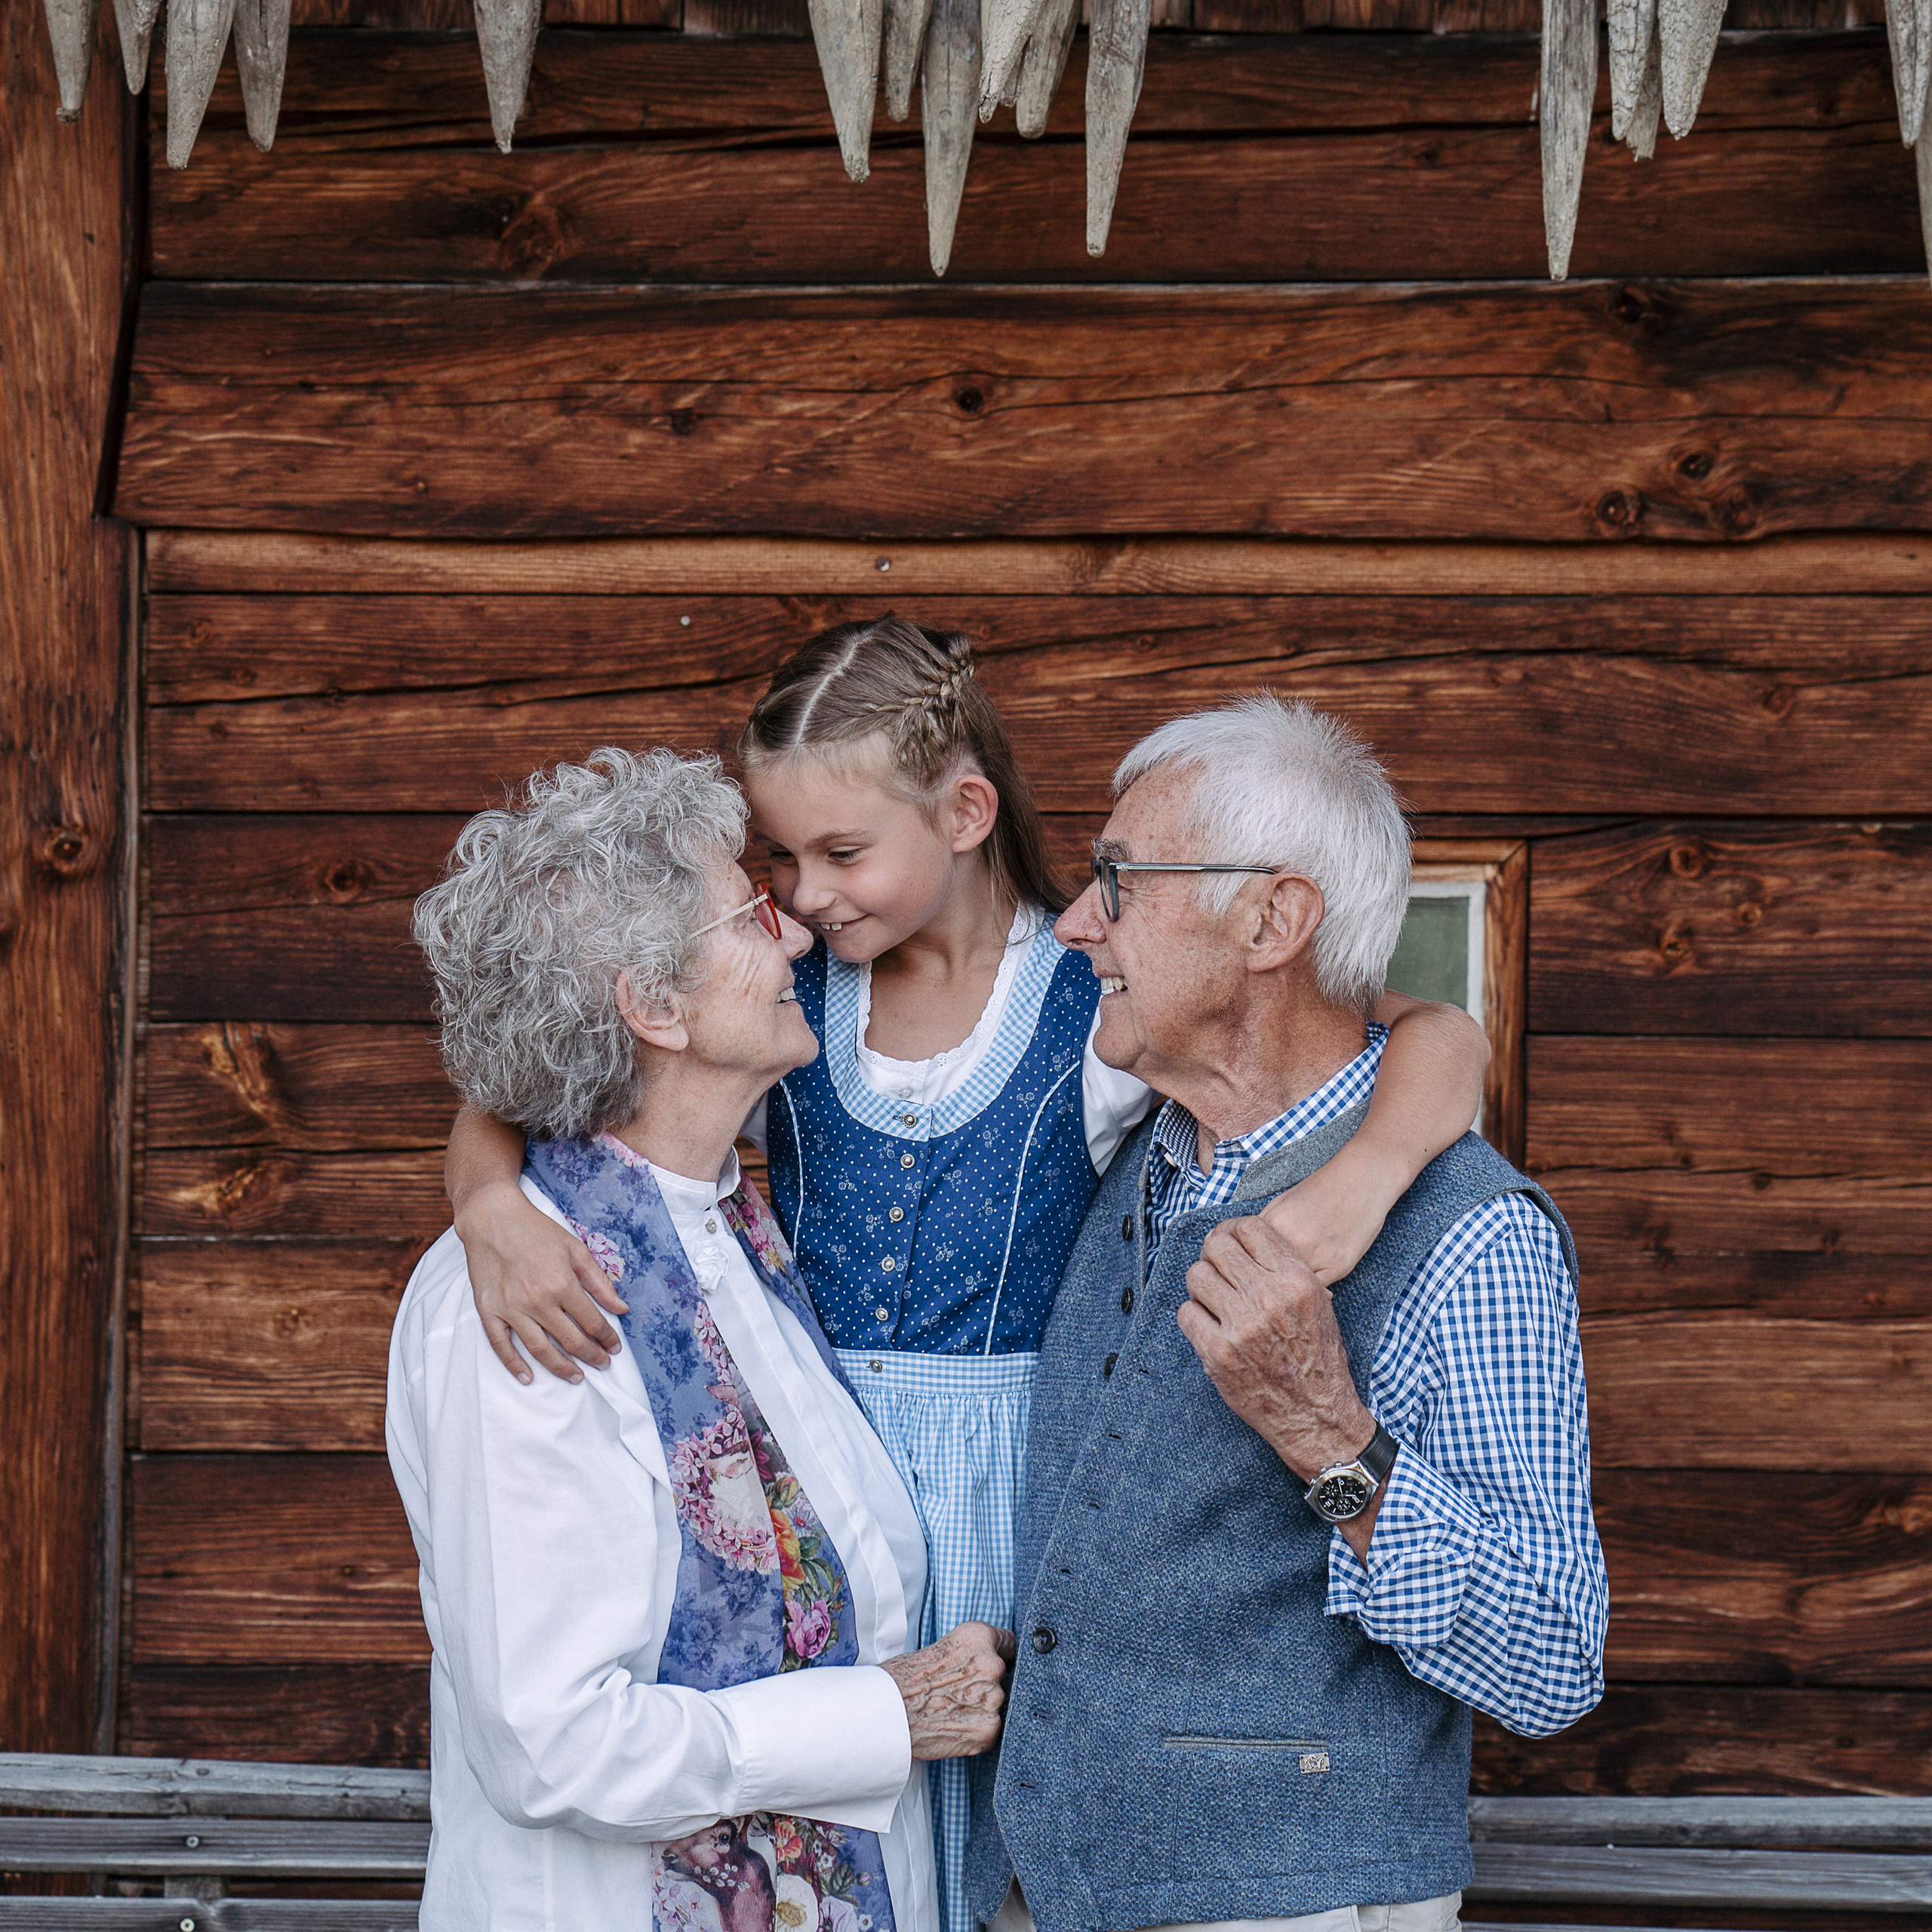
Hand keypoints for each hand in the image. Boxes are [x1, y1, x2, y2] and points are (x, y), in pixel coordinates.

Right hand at [457, 1181, 628, 1384]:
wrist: (493, 1219)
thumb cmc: (537, 1231)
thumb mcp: (575, 1249)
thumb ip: (599, 1282)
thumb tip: (621, 1309)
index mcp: (563, 1284)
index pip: (592, 1322)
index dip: (607, 1338)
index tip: (614, 1347)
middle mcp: (538, 1301)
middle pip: (570, 1340)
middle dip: (590, 1356)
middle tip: (601, 1365)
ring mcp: (511, 1308)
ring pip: (540, 1350)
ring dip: (561, 1367)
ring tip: (576, 1377)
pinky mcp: (489, 1311)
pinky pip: (501, 1345)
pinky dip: (514, 1365)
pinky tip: (528, 1377)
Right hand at [879, 1622, 1016, 1760]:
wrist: (889, 1712)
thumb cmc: (905, 1678)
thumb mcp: (943, 1645)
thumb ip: (972, 1652)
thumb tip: (985, 1661)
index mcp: (979, 1637)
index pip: (1009, 1643)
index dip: (1002, 1654)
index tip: (1000, 1661)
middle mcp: (991, 1665)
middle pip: (1003, 1676)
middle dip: (986, 1684)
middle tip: (959, 1692)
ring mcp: (992, 1699)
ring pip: (997, 1704)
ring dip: (982, 1708)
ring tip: (953, 1710)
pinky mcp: (988, 1730)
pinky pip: (991, 1728)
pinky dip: (977, 1730)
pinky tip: (955, 1725)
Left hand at [1178, 1214, 1376, 1485]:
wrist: (1317, 1414)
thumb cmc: (1318, 1359)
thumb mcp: (1317, 1303)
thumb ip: (1284, 1268)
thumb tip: (1243, 1239)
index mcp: (1296, 1280)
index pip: (1249, 1228)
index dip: (1233, 1232)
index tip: (1229, 1243)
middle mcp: (1268, 1297)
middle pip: (1217, 1247)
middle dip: (1213, 1255)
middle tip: (1217, 1271)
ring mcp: (1241, 1326)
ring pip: (1196, 1276)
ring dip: (1201, 1286)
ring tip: (1214, 1302)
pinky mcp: (1218, 1352)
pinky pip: (1186, 1312)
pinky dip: (1194, 1317)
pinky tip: (1210, 1327)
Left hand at [1255, 1138, 1405, 1286]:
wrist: (1362, 1178)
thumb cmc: (1323, 1187)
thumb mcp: (1283, 1201)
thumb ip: (1264, 1227)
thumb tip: (1243, 1250)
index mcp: (1275, 1223)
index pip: (1248, 1257)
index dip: (1247, 1266)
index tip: (1248, 1272)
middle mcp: (1294, 1241)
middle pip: (1270, 1275)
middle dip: (1266, 1280)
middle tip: (1266, 1284)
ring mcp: (1318, 1255)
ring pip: (1292, 1286)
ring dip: (1287, 1289)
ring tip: (1286, 1287)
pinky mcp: (1340, 1266)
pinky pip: (1316, 1290)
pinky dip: (1309, 1291)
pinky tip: (1305, 1287)